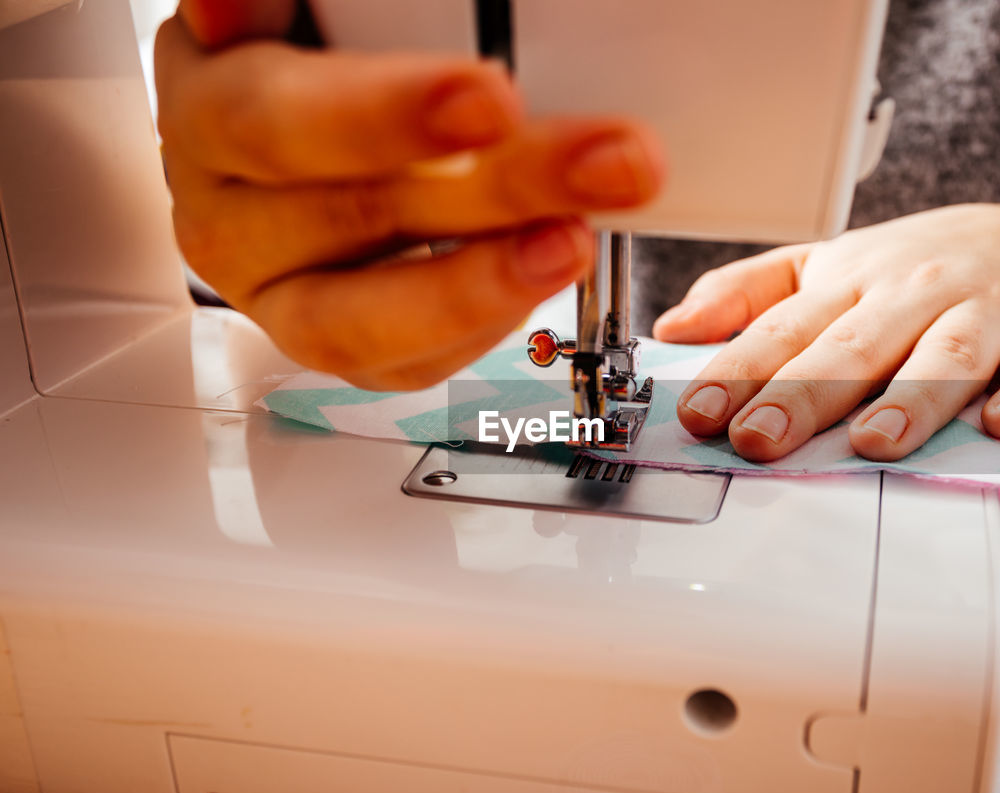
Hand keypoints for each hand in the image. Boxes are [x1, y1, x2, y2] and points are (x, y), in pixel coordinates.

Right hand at [157, 0, 663, 389]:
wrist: (317, 127)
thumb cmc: (318, 58)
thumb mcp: (307, 10)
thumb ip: (287, 2)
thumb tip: (226, 11)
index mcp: (211, 109)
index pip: (276, 122)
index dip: (382, 116)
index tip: (492, 100)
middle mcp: (230, 216)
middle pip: (351, 217)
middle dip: (492, 193)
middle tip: (602, 163)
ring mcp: (280, 294)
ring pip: (364, 322)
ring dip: (485, 283)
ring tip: (575, 238)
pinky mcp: (339, 345)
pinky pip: (408, 363)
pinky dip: (483, 323)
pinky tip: (543, 267)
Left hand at [654, 203, 999, 461]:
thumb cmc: (908, 272)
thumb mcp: (822, 269)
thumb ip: (746, 295)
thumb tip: (672, 328)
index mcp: (850, 282)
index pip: (785, 329)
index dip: (738, 372)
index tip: (699, 414)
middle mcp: (913, 293)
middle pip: (855, 346)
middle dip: (805, 394)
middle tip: (761, 438)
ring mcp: (986, 313)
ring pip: (948, 356)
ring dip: (911, 396)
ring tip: (873, 441)